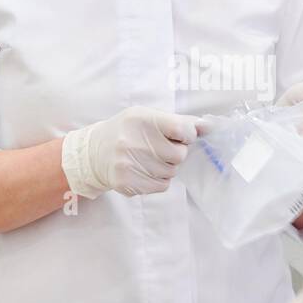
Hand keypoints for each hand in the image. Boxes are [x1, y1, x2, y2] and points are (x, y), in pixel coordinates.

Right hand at [62, 106, 199, 198]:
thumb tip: (208, 127)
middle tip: (159, 148)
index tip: (180, 135)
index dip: (187, 135)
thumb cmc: (128, 131)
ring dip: (166, 167)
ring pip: (171, 172)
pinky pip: (162, 186)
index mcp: (141, 119)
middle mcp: (133, 141)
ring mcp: (129, 164)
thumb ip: (180, 121)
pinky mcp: (128, 183)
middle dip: (175, 153)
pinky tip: (143, 170)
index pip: (183, 129)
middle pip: (179, 155)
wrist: (94, 153)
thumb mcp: (148, 117)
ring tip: (148, 159)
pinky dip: (158, 180)